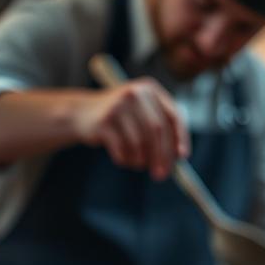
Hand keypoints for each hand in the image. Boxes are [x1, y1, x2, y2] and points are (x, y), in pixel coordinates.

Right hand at [72, 78, 188, 180]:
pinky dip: (126, 160)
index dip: (180, 138)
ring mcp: (118, 105)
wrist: (81, 113)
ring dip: (141, 160)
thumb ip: (162, 131)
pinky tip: (123, 158)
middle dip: (162, 156)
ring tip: (137, 164)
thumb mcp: (143, 115)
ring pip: (139, 142)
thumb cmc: (120, 119)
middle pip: (157, 130)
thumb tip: (180, 157)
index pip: (173, 116)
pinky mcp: (104, 120)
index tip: (183, 157)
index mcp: (151, 89)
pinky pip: (122, 149)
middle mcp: (135, 93)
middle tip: (161, 175)